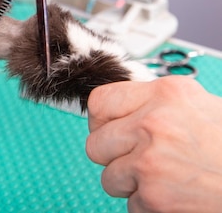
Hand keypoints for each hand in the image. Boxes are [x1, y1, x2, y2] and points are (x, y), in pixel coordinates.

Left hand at [87, 76, 221, 211]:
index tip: (111, 131)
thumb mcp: (201, 107)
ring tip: (165, 180)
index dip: (102, 121)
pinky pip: (131, 205)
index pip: (99, 103)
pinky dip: (150, 206)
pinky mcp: (154, 197)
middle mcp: (153, 123)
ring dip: (131, 184)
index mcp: (165, 94)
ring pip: (109, 178)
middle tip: (138, 161)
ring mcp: (150, 162)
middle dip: (113, 157)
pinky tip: (178, 197)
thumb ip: (157, 105)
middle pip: (95, 144)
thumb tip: (120, 110)